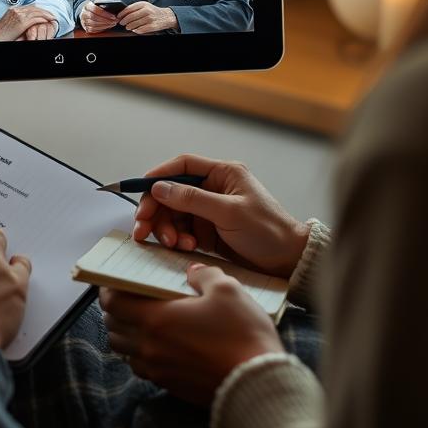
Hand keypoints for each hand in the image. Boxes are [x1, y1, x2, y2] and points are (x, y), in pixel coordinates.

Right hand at [0, 4, 56, 41]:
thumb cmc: (0, 34)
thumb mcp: (9, 23)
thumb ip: (17, 20)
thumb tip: (26, 23)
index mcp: (13, 9)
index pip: (30, 7)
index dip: (39, 10)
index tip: (45, 13)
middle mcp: (16, 10)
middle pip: (35, 8)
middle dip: (45, 11)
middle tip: (52, 15)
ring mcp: (19, 15)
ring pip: (37, 12)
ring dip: (46, 15)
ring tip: (52, 18)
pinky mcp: (21, 22)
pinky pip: (35, 19)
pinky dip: (43, 19)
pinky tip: (47, 22)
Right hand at [79, 0, 117, 32]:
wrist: (86, 12)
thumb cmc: (94, 7)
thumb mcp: (97, 4)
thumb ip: (103, 6)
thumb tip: (111, 10)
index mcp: (87, 6)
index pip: (95, 9)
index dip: (105, 14)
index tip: (113, 16)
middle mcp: (83, 14)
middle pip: (95, 18)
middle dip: (106, 20)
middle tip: (115, 21)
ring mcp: (83, 21)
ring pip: (94, 25)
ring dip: (105, 25)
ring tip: (112, 24)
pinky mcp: (85, 28)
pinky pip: (93, 30)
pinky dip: (101, 29)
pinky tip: (107, 27)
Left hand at [101, 262, 283, 403]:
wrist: (258, 384)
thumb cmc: (242, 334)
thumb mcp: (227, 290)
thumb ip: (203, 274)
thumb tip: (192, 272)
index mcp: (155, 319)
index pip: (112, 303)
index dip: (108, 289)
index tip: (114, 280)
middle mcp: (149, 347)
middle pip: (113, 328)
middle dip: (114, 310)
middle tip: (127, 297)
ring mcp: (158, 370)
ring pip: (125, 351)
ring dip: (125, 333)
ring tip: (141, 320)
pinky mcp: (171, 386)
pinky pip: (142, 368)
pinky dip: (141, 354)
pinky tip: (160, 344)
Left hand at [117, 1, 176, 33]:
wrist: (166, 16)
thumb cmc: (153, 11)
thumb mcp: (145, 6)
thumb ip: (134, 8)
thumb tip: (122, 14)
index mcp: (143, 4)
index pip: (129, 9)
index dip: (122, 14)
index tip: (118, 17)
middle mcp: (146, 10)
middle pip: (130, 17)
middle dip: (124, 21)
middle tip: (122, 23)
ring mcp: (150, 18)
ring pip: (134, 24)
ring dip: (129, 27)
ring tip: (128, 27)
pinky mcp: (152, 26)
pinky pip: (140, 30)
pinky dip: (136, 30)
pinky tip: (135, 29)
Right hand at [133, 153, 309, 278]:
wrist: (288, 262)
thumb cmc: (267, 231)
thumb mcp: (229, 212)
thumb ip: (192, 198)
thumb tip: (159, 187)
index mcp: (222, 174)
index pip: (182, 166)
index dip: (158, 175)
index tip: (139, 189)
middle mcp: (214, 189)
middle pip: (172, 193)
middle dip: (156, 211)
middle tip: (143, 229)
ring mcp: (210, 211)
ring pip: (174, 214)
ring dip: (167, 229)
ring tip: (173, 243)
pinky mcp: (209, 231)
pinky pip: (183, 231)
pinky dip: (178, 239)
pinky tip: (186, 248)